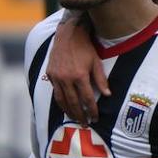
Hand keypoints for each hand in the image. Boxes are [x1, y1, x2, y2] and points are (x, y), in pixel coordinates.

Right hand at [46, 10, 107, 124]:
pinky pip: (55, 91)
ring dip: (68, 111)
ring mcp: (56, 76)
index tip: (95, 118)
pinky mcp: (50, 74)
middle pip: (73, 103)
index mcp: (80, 75)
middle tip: (84, 124)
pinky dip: (60, 101)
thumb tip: (107, 95)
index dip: (91, 110)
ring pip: (61, 100)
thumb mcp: (96, 61)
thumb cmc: (85, 47)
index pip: (87, 99)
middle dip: (80, 115)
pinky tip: (65, 106)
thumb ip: (101, 79)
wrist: (68, 33)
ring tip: (74, 118)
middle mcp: (66, 78)